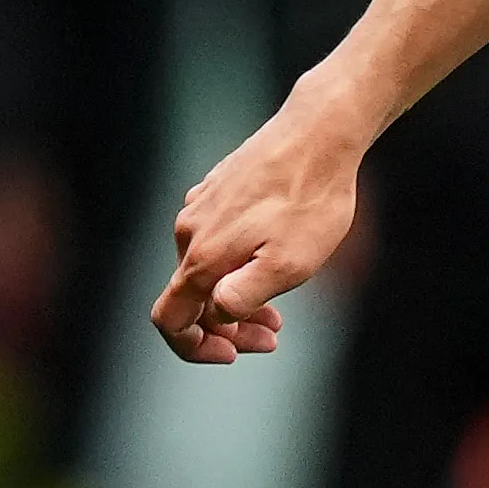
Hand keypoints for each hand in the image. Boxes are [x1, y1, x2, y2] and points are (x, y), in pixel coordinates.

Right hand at [150, 95, 362, 362]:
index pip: (170, 319)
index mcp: (202, 256)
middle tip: (273, 336)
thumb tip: (216, 314)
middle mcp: (189, 231)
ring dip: (235, 296)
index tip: (234, 354)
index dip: (194, 348)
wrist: (318, 134)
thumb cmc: (310, 202)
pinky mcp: (217, 190)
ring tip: (279, 309)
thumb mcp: (289, 265)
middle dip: (228, 326)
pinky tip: (274, 260)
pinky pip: (216, 241)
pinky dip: (238, 264)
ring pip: (205, 269)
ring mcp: (201, 207)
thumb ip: (244, 297)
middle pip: (192, 298)